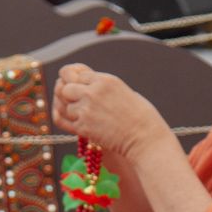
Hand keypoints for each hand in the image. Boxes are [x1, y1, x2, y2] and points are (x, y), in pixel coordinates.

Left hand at [52, 64, 170, 160]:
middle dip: (70, 95)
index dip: (78, 83)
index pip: (78, 74)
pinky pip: (69, 123)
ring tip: (90, 118)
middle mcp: (93, 92)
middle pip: (66, 88)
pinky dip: (76, 125)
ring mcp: (86, 109)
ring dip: (74, 112)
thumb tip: (86, 86)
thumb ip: (102, 86)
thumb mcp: (122, 90)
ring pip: (66, 107)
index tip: (82, 90)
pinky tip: (88, 127)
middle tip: (77, 104)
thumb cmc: (140, 115)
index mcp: (105, 80)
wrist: (144, 137)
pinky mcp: (83, 127)